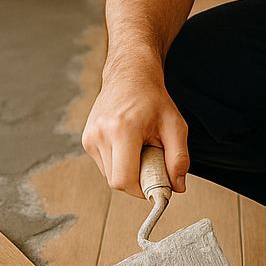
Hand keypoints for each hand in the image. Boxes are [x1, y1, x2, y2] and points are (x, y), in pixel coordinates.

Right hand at [80, 58, 189, 197]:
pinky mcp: (86, 139)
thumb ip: (179, 158)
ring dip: (127, 171)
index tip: (156, 185)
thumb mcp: (175, 126)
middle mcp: (101, 133)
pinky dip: (119, 163)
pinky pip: (104, 165)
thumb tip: (177, 187)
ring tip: (140, 148)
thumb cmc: (152, 98)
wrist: (130, 75)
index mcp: (122, 129)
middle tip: (152, 161)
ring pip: (109, 175)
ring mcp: (90, 136)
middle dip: (137, 180)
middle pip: (116, 181)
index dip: (141, 190)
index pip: (123, 180)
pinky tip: (128, 145)